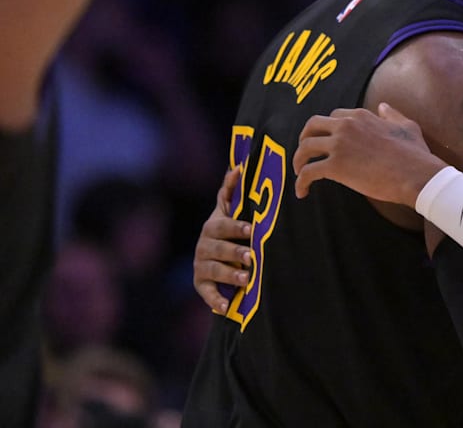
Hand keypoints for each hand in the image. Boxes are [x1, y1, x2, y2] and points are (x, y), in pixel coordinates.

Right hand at [193, 168, 252, 313]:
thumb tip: (238, 166)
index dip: (236, 227)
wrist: (218, 256)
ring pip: (213, 270)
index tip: (251, 229)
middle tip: (251, 257)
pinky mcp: (200, 284)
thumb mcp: (229, 211)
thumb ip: (231, 191)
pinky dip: (215, 300)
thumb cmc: (229, 230)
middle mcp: (204, 245)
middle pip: (217, 249)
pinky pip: (206, 293)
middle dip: (234, 252)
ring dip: (229, 275)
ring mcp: (201, 265)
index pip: (223, 226)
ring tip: (245, 279)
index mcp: (213, 226)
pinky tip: (224, 307)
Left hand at [294, 103, 446, 205]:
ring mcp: (339, 145)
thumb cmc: (415, 155)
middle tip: (305, 152)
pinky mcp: (335, 167)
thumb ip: (392, 114)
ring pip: (305, 148)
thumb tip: (383, 106)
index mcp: (361, 115)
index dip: (327, 129)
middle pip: (312, 126)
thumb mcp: (407, 126)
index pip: (334, 116)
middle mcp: (346, 125)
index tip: (326, 141)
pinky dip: (300, 182)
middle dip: (305, 138)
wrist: (416, 175)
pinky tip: (302, 192)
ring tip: (299, 172)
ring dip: (299, 160)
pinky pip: (308, 172)